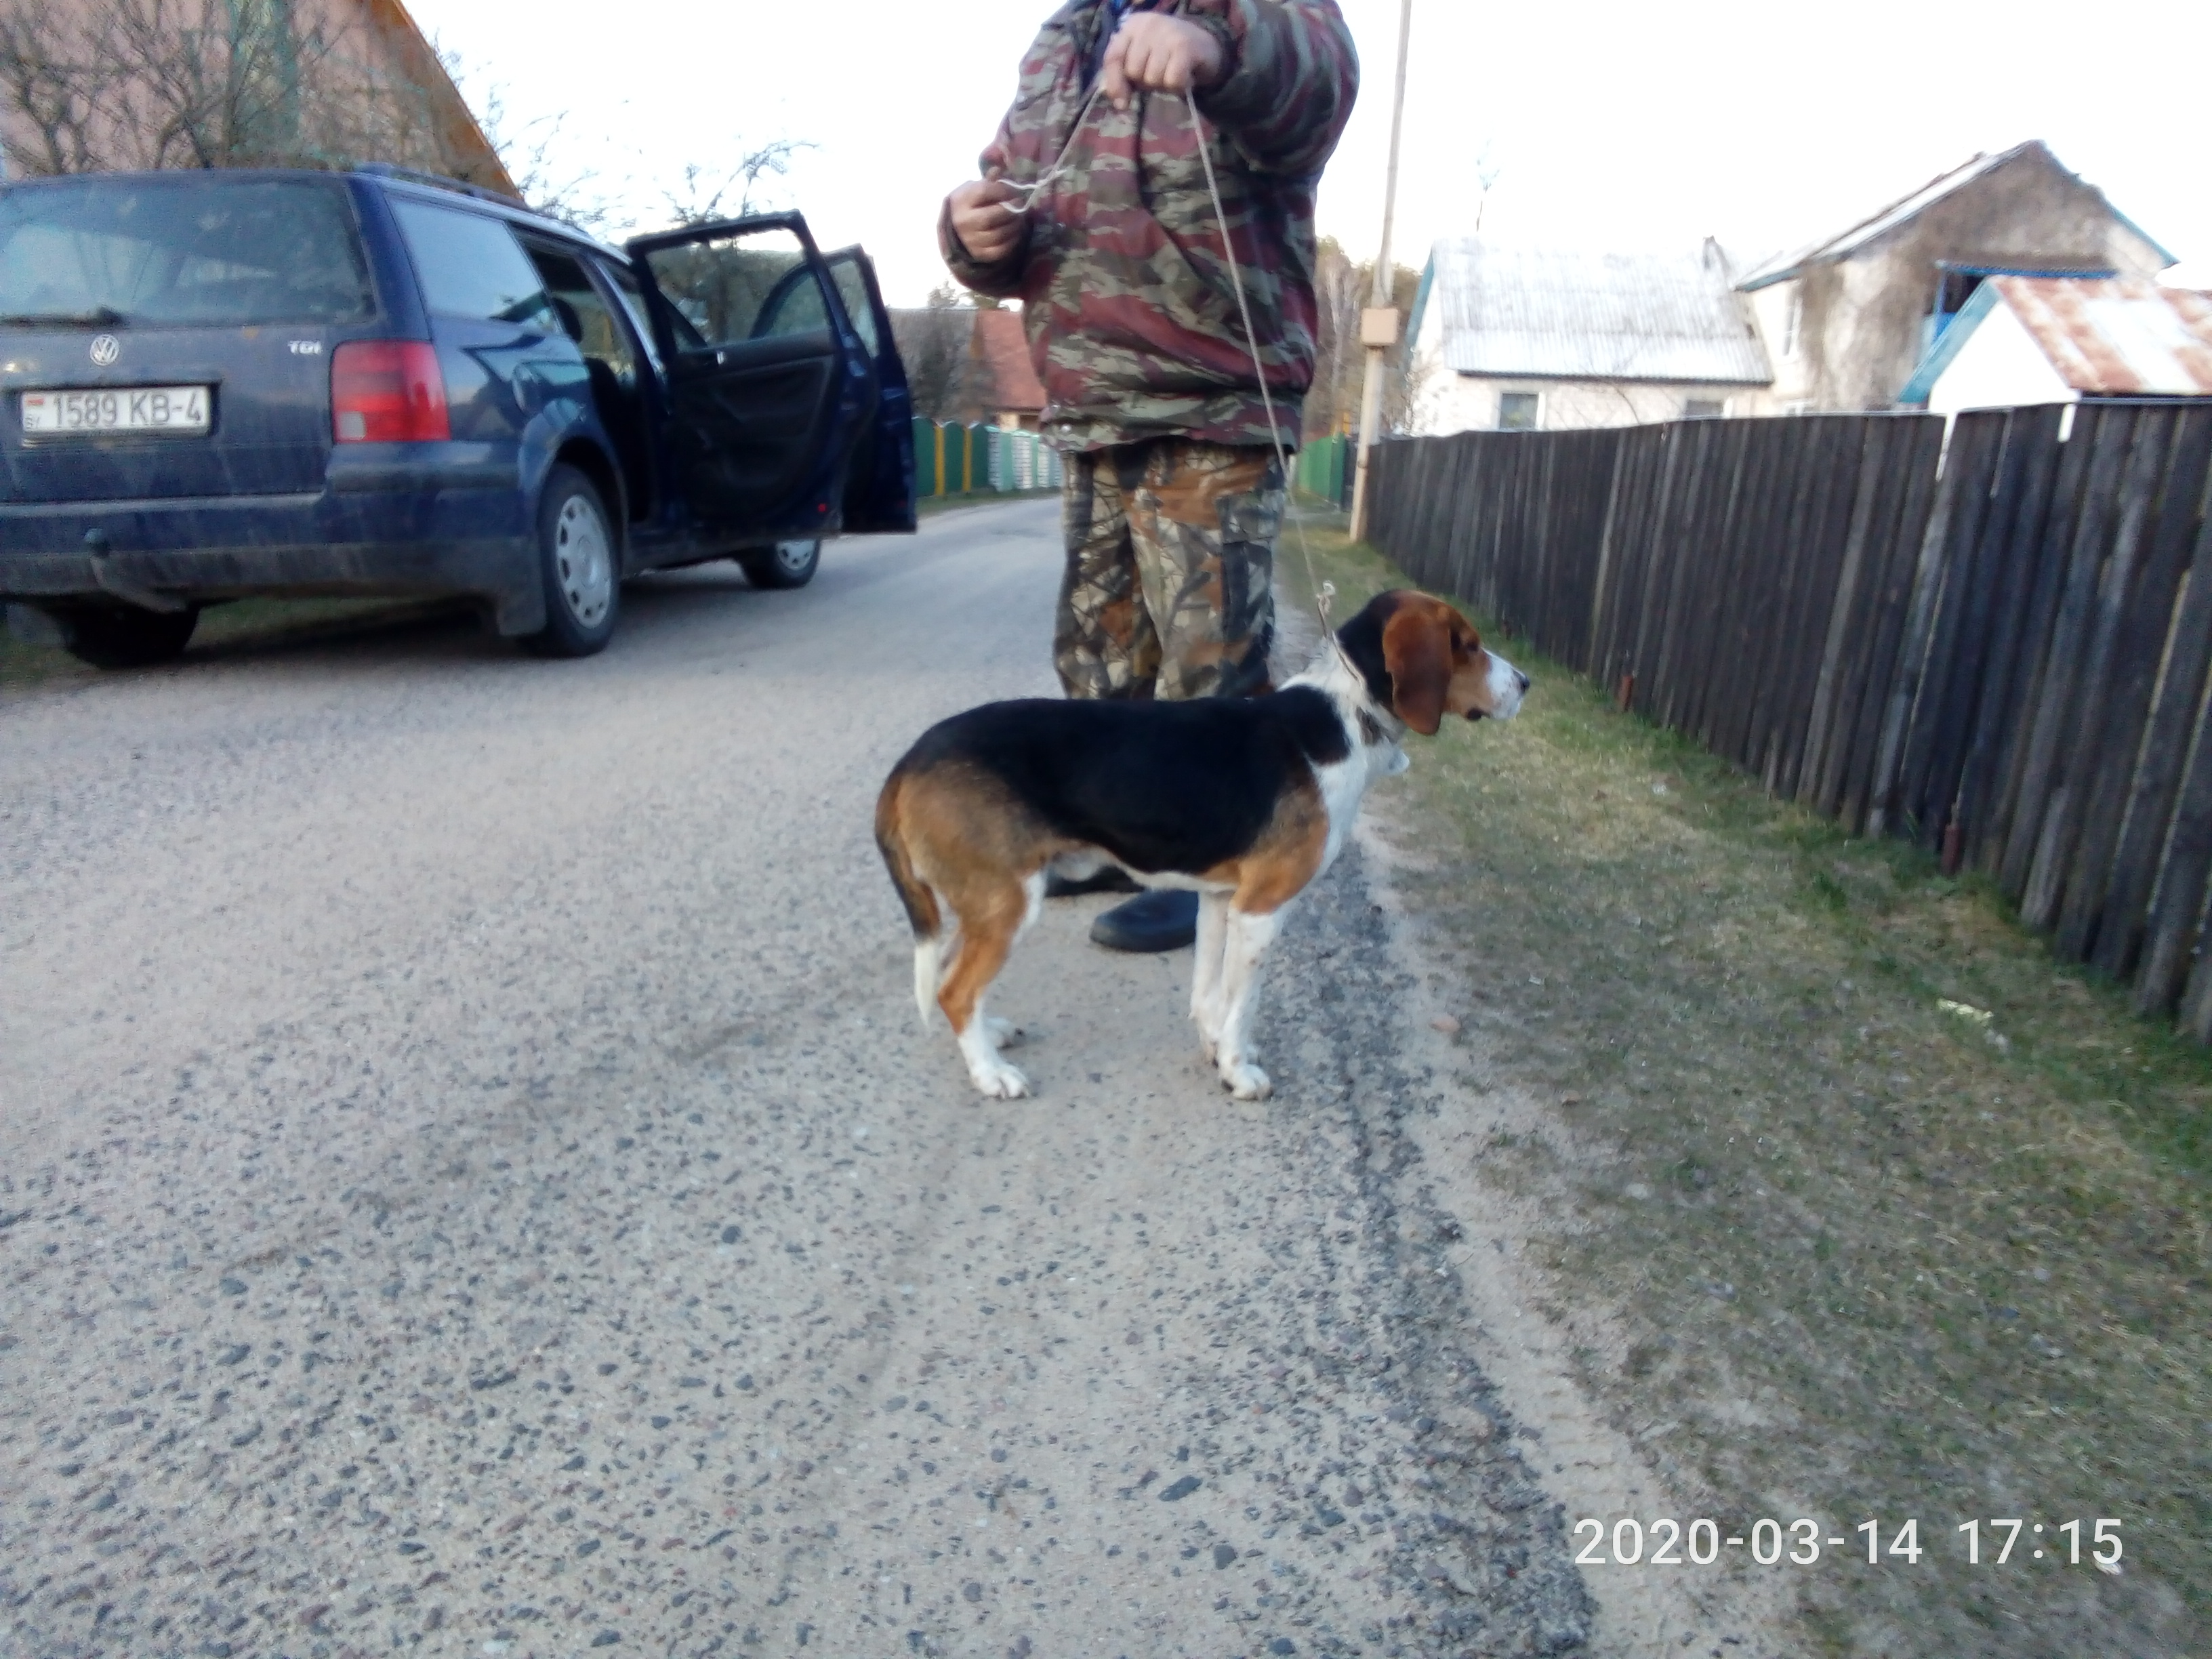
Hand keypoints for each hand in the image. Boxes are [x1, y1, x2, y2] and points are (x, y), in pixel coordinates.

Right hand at [947, 175, 1025, 264]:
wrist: (956, 229)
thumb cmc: (970, 204)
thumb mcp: (974, 189)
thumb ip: (988, 181)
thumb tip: (999, 169)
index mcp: (961, 201)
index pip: (985, 192)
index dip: (1003, 190)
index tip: (1013, 191)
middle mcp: (963, 221)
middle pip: (992, 216)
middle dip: (1011, 210)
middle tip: (1020, 205)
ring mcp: (970, 240)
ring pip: (998, 235)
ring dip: (1014, 226)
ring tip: (1019, 219)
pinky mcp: (979, 254)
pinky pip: (1000, 250)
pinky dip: (1011, 241)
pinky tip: (1015, 232)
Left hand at [1101, 14, 1227, 109]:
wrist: (1206, 47)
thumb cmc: (1168, 56)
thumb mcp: (1142, 59)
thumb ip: (1125, 75)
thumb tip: (1120, 103)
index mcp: (1132, 25)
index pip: (1113, 57)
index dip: (1115, 84)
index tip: (1122, 104)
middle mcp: (1148, 24)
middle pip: (1133, 70)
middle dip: (1145, 82)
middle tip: (1160, 75)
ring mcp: (1167, 33)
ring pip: (1152, 78)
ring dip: (1163, 85)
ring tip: (1172, 74)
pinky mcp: (1185, 46)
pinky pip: (1172, 81)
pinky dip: (1178, 87)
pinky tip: (1184, 78)